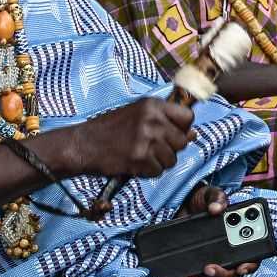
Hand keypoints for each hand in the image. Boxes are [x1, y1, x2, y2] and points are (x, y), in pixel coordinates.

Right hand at [62, 97, 193, 178]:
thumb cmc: (110, 130)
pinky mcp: (139, 157)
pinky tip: (134, 163)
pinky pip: (158, 171)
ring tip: (140, 155)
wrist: (82, 144)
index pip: (187, 117)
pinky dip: (147, 171)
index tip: (169, 134)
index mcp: (152, 105)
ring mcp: (146, 138)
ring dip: (158, 162)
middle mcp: (152, 119)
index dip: (182, 129)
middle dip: (169, 149)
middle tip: (149, 148)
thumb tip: (193, 135)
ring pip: (172, 159)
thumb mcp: (138, 115)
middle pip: (182, 141)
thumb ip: (166, 122)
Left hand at [176, 183, 261, 276]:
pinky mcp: (200, 265)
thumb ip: (217, 197)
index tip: (242, 265)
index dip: (251, 264)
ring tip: (197, 276)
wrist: (183, 206)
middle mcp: (231, 251)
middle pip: (236, 272)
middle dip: (226, 273)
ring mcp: (216, 260)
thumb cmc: (203, 200)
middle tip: (211, 268)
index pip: (253, 255)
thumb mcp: (210, 194)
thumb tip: (216, 209)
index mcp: (240, 235)